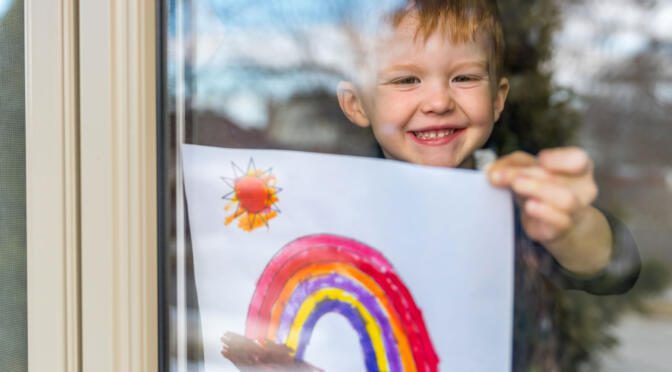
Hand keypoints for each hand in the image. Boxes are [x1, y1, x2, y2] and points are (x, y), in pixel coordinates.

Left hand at [487, 148, 610, 273]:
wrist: (553, 224)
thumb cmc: (541, 190)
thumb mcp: (528, 171)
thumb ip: (512, 164)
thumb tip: (490, 170)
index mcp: (578, 169)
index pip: (578, 159)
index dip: (559, 158)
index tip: (540, 158)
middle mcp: (583, 188)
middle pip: (555, 177)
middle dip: (524, 173)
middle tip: (498, 175)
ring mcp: (576, 210)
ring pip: (565, 198)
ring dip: (537, 189)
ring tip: (516, 185)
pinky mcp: (563, 228)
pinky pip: (560, 220)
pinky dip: (545, 212)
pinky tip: (530, 206)